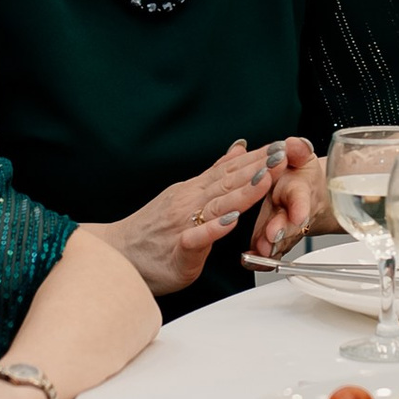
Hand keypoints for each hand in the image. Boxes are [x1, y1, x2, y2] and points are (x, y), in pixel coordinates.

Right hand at [107, 138, 308, 297]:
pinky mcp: (179, 251)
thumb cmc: (152, 232)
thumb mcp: (186, 194)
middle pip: (228, 182)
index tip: (280, 145)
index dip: (256, 158)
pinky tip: (229, 222)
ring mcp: (183, 224)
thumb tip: (238, 148)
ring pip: (217, 206)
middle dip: (257, 168)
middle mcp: (190, 203)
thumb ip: (214, 175)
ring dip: (242, 193)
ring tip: (264, 181)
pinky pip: (196, 239)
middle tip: (281, 155)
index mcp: (195, 191)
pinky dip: (213, 230)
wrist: (118, 254)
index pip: (230, 169)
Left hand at [238, 134, 322, 264]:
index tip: (298, 215)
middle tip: (272, 235)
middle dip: (281, 231)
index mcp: (300, 191)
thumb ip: (298, 150)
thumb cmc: (300, 176)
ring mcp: (285, 230)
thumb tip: (294, 143)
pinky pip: (269, 252)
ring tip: (260, 250)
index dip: (301, 207)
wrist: (308, 196)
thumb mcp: (302, 157)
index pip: (302, 199)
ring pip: (280, 242)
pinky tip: (249, 259)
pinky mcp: (274, 241)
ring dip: (270, 246)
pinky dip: (260, 259)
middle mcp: (294, 214)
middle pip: (290, 225)